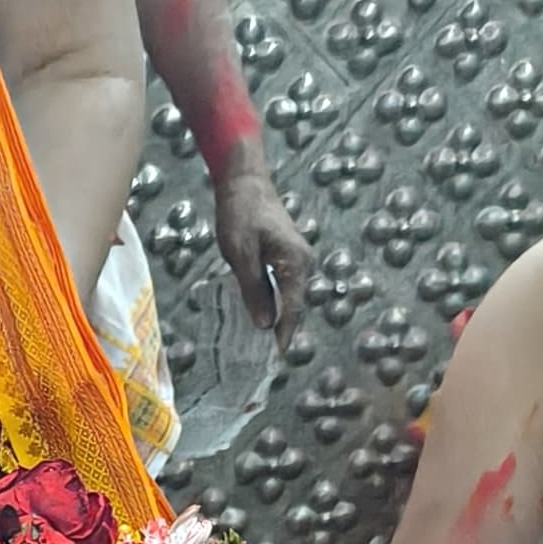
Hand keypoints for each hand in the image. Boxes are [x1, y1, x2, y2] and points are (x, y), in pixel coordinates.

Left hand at [212, 157, 313, 344]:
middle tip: (259, 361)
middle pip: (293, 306)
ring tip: (256, 346)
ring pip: (287, 298)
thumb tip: (265, 324)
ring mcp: (296, 259)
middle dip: (278, 332)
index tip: (273, 361)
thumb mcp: (240, 254)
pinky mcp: (286, 256)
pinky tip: (255, 316)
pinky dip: (270, 303)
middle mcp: (302, 262)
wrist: (244, 182)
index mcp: (295, 262)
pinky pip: (281, 287)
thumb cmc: (240, 214)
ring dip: (274, 320)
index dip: (282, 336)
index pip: (292, 309)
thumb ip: (253, 289)